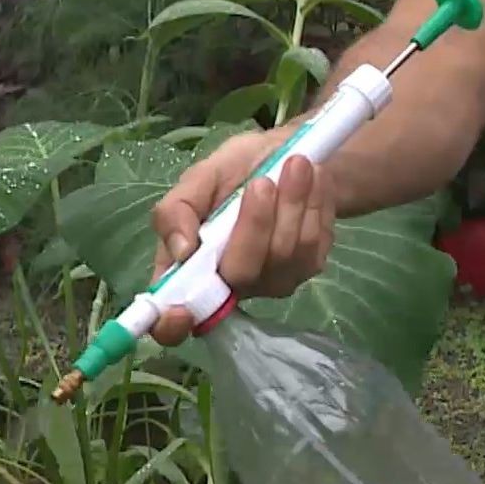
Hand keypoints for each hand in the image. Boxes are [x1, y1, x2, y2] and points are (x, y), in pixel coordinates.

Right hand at [146, 130, 340, 344]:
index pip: (170, 324)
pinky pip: (312, 243)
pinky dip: (314, 206)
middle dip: (256, 223)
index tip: (179, 311)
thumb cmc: (232, 171)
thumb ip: (176, 211)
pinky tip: (311, 181)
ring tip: (295, 164)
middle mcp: (227, 287)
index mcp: (186, 272)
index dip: (172, 327)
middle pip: (241, 275)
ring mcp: (270, 282)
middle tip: (263, 180)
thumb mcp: (197, 179)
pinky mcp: (306, 269)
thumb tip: (180, 251)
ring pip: (283, 254)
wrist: (286, 157)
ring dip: (292, 203)